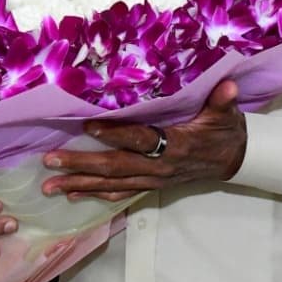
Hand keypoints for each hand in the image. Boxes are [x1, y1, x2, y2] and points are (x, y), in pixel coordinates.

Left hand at [41, 80, 247, 202]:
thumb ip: (223, 101)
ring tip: (49, 186)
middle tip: (49, 161)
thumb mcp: (226, 114)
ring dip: (79, 185)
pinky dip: (94, 195)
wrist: (232, 160)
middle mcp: (159, 167)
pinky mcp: (149, 186)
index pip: (140, 140)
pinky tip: (72, 195)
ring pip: (111, 184)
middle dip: (80, 166)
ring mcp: (152, 180)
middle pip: (115, 167)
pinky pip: (118, 193)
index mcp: (175, 146)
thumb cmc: (224, 132)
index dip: (115, 135)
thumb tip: (228, 86)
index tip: (87, 127)